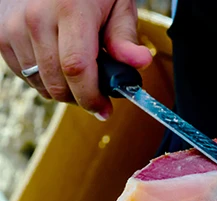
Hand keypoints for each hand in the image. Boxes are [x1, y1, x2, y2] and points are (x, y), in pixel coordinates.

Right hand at [0, 0, 151, 119]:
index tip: (104, 110)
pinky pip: (26, 76)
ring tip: (78, 72)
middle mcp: (36, 19)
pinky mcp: (2, 35)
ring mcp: (14, 28)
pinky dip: (45, 79)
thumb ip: (124, 36)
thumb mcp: (117, 4)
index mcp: (69, 10)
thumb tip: (140, 63)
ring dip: (64, 90)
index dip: (91, 97)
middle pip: (58, 84)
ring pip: (41, 85)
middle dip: (81, 98)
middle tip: (96, 92)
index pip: (77, 69)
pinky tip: (57, 63)